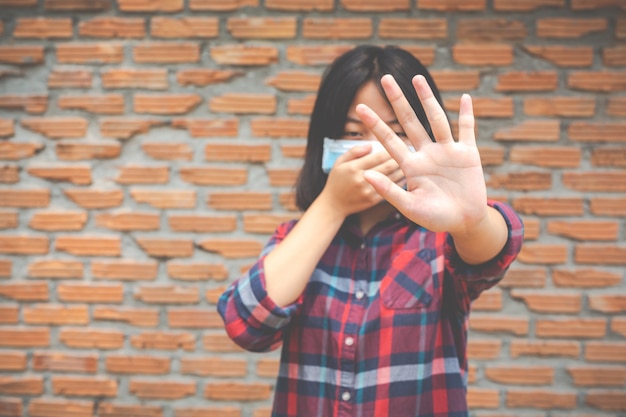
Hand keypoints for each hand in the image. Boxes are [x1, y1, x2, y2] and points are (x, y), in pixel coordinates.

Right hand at [319, 143, 403, 217]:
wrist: (333, 205)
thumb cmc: (336, 181)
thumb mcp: (339, 162)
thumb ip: (354, 151)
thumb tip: (370, 145)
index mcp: (354, 168)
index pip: (378, 155)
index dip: (391, 148)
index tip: (399, 142)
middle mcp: (362, 180)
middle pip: (388, 166)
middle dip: (401, 157)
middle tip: (410, 149)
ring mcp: (369, 191)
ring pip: (393, 178)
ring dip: (404, 168)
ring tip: (412, 160)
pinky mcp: (374, 200)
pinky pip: (391, 189)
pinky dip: (400, 181)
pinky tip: (405, 174)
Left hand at [355, 74, 487, 235]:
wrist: (464, 223)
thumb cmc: (435, 218)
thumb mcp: (410, 207)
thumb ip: (389, 191)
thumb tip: (365, 174)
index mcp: (411, 166)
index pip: (388, 140)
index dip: (375, 124)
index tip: (360, 108)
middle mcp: (427, 153)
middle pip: (409, 121)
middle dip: (397, 100)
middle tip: (385, 79)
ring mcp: (447, 151)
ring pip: (436, 119)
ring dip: (427, 98)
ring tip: (417, 78)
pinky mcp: (468, 154)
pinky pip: (467, 130)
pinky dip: (466, 115)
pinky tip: (464, 97)